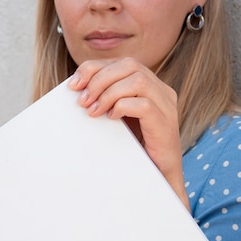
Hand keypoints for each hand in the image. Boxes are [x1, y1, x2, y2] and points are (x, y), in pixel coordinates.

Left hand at [68, 57, 189, 210]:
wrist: (160, 177)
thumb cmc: (138, 150)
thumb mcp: (120, 121)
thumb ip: (108, 103)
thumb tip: (78, 93)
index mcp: (151, 86)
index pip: (122, 63)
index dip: (96, 68)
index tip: (74, 84)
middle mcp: (162, 91)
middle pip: (129, 65)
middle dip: (99, 79)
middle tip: (82, 100)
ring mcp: (166, 106)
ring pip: (137, 80)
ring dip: (109, 93)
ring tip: (93, 111)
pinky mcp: (165, 123)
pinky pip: (144, 104)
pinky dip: (123, 107)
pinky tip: (112, 119)